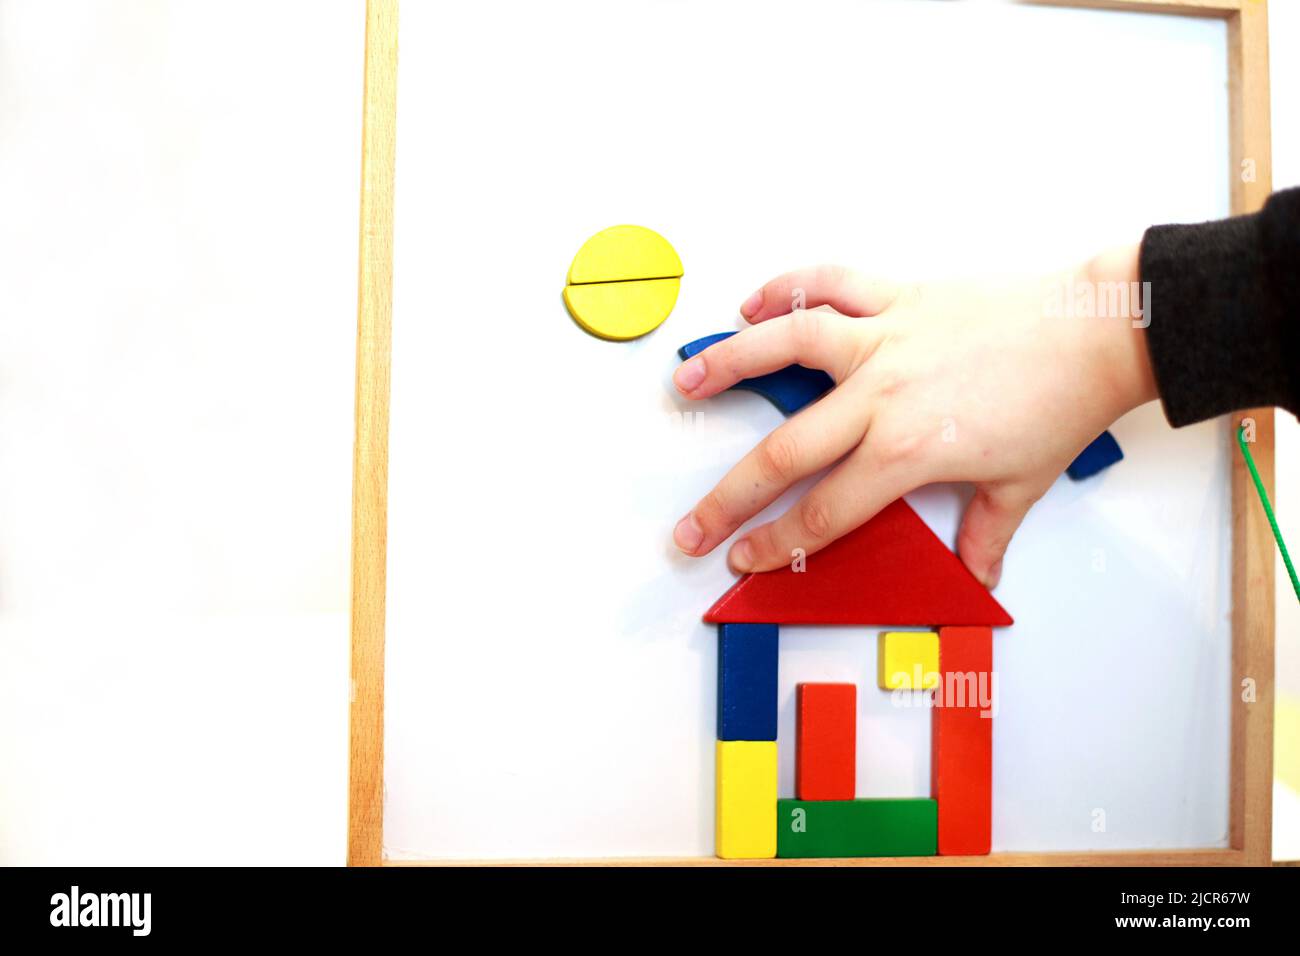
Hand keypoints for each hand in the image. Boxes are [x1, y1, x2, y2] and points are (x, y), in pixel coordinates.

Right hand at [671, 248, 1156, 587]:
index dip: (777, 543)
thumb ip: (985, 533)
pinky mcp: (898, 295)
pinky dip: (787, 287)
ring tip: (684, 382)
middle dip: (728, 498)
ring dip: (728, 364)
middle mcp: (882, 395)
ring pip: (787, 347)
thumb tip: (977, 574)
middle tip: (689, 525)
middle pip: (785, 453)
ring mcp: (885, 338)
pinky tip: (752, 304)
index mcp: (909, 451)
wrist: (1101, 330)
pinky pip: (828, 284)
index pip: (825, 511)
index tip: (744, 558)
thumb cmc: (1061, 404)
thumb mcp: (1021, 483)